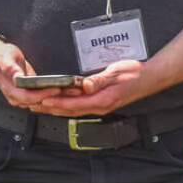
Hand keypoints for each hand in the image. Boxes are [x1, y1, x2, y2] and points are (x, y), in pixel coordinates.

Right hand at [0, 40, 76, 109]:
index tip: (56, 89)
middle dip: (56, 97)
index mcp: (10, 90)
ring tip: (75, 90)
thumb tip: (16, 77)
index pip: (28, 97)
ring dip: (59, 97)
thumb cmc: (1, 58)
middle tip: (73, 91)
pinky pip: (44, 97)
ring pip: (43, 101)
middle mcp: (17, 97)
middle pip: (39, 102)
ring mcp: (24, 97)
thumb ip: (10, 68)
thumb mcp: (4, 59)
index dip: (43, 95)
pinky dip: (56, 95)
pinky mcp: (31, 94)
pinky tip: (68, 89)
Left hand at [36, 59, 156, 116]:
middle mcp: (101, 106)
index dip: (58, 102)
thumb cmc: (135, 74)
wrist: (149, 78)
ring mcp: (101, 106)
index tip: (43, 100)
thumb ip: (99, 80)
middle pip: (70, 110)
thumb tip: (84, 86)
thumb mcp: (116, 72)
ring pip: (73, 110)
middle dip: (51, 108)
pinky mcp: (102, 103)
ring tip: (40, 105)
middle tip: (33, 105)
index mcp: (103, 100)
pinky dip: (66, 105)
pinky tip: (60, 102)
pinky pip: (80, 106)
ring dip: (56, 108)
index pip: (75, 104)